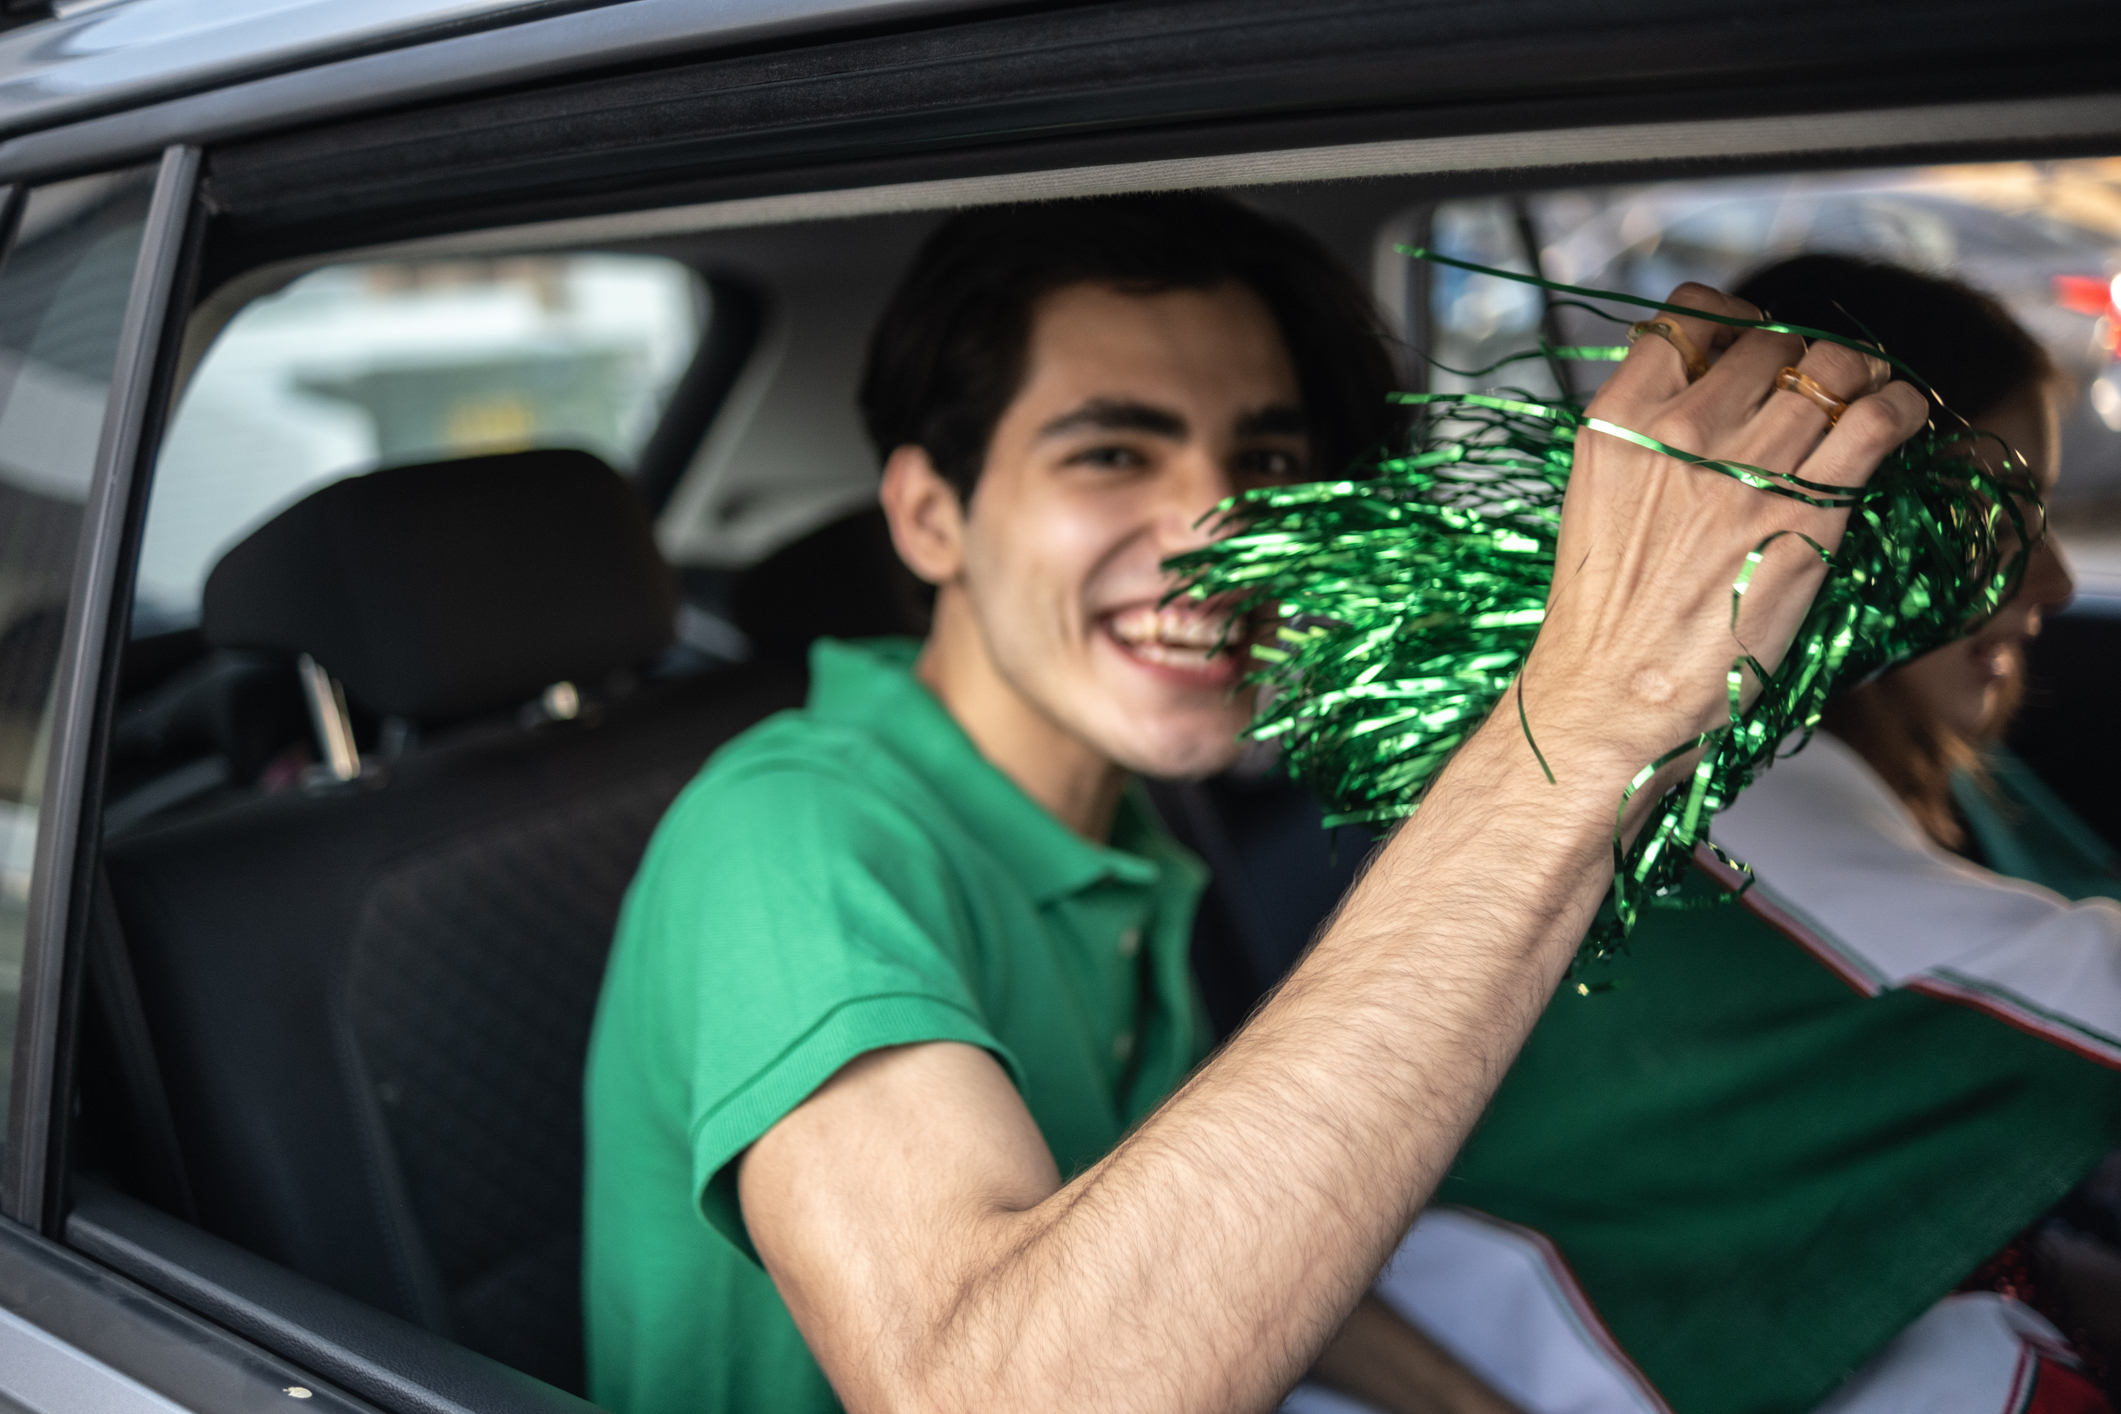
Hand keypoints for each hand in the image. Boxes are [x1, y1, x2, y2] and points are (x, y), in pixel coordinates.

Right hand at [1522, 283, 1925, 804]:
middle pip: (1771, 340)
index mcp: (1619, 420)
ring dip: (1862, 375)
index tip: (1750, 351)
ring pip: (1834, 368)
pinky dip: (1902, 405)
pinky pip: (1879, 419)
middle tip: (1820, 389)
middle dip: (1802, 356)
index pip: (1688, 315)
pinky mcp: (1810, 511)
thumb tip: (1712, 398)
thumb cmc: (1606, 612)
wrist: (1614, 693)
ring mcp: (1748, 468)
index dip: (1732, 322)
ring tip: (1870, 398)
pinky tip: (1902, 417)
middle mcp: (1683, 430)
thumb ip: (1646, 438)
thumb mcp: (1599, 496)